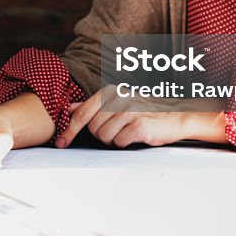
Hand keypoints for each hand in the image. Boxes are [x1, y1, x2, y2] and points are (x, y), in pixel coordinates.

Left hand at [55, 86, 225, 149]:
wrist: (175, 118)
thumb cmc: (144, 113)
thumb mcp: (116, 105)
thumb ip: (92, 106)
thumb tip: (68, 109)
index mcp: (110, 91)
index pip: (82, 114)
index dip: (69, 131)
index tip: (60, 143)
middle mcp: (118, 97)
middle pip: (92, 129)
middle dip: (101, 136)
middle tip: (117, 131)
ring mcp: (129, 110)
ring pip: (104, 137)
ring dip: (114, 141)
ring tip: (127, 133)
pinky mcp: (139, 124)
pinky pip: (120, 142)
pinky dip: (126, 144)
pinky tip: (135, 136)